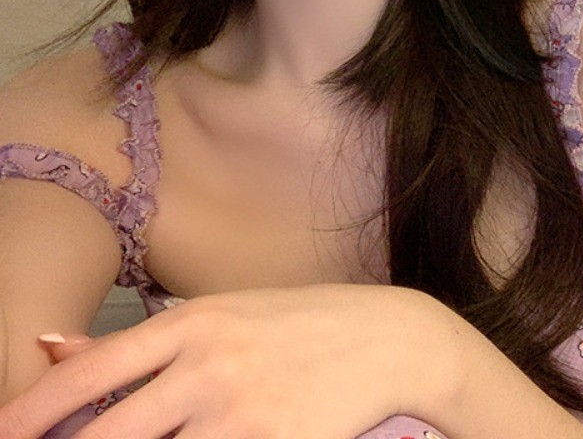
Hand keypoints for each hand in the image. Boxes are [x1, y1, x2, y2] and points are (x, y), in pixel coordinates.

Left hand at [0, 284, 457, 438]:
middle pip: (108, 434)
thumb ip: (143, 338)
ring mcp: (240, 411)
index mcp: (194, 321)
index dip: (32, 413)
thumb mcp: (225, 313)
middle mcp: (209, 363)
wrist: (387, 337)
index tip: (3, 437)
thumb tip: (53, 349)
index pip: (93, 371)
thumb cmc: (302, 323)